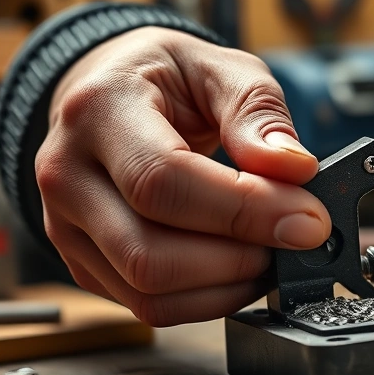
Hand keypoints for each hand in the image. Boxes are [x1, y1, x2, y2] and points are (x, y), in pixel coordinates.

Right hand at [36, 28, 330, 325]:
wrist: (107, 92)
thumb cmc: (166, 78)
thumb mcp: (220, 67)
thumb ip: (258, 112)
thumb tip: (295, 169)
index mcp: (97, 110)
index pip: (164, 180)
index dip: (244, 209)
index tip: (309, 219)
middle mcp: (65, 174)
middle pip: (149, 253)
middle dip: (239, 258)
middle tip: (295, 239)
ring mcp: (64, 227)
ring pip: (148, 291)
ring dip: (227, 286)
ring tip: (272, 254)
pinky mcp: (83, 264)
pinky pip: (147, 307)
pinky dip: (206, 300)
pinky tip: (239, 269)